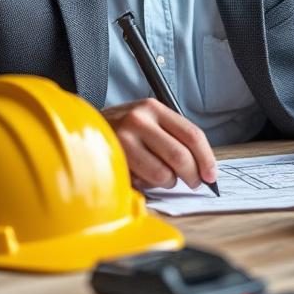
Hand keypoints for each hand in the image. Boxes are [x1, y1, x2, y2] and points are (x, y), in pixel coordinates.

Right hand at [101, 99, 217, 189]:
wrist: (82, 129)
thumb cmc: (122, 129)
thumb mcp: (147, 121)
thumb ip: (173, 137)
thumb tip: (203, 167)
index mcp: (154, 108)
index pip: (192, 135)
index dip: (207, 158)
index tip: (211, 174)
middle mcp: (139, 120)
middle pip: (180, 156)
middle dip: (192, 176)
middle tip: (194, 183)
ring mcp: (123, 139)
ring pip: (162, 174)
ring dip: (168, 182)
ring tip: (161, 177)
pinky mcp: (113, 160)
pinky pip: (141, 182)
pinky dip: (147, 185)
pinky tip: (141, 175)